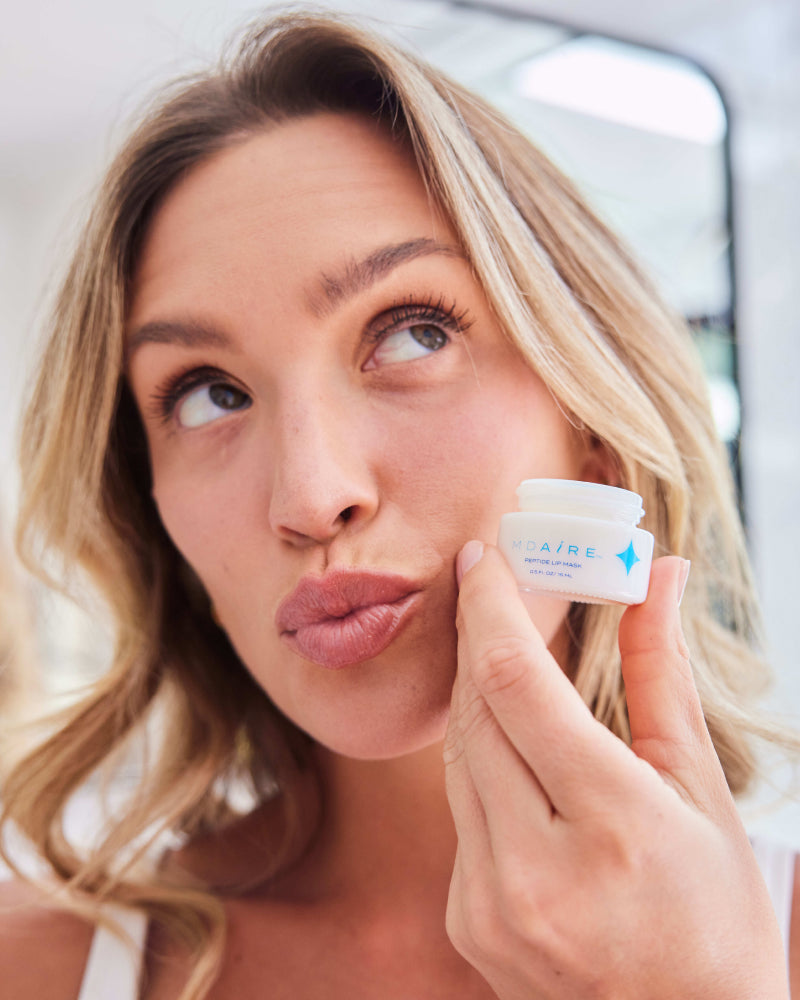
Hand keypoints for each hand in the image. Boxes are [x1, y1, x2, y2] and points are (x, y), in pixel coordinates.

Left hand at [444, 545, 787, 998]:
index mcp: (611, 825)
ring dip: (476, 692)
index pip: (517, 682)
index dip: (491, 605)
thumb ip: (661, 677)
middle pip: (474, 709)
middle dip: (477, 635)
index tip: (482, 555)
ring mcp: (489, 903)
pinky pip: (458, 805)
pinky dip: (479, 756)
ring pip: (457, 753)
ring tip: (503, 650)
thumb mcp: (700, 793)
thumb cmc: (714, 919)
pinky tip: (509, 740)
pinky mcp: (466, 919)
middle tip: (489, 582)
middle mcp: (534, 869)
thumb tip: (659, 578)